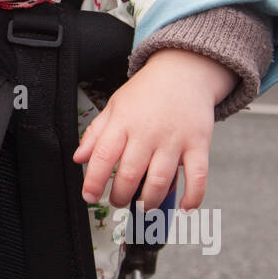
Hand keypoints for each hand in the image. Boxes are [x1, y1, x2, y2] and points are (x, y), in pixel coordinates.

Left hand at [72, 49, 236, 210]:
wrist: (184, 71)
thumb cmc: (147, 91)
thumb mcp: (115, 106)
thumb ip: (96, 134)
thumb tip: (78, 158)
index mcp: (123, 122)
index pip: (104, 156)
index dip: (94, 181)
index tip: (89, 196)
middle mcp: (148, 132)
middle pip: (130, 174)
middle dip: (121, 196)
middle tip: (118, 200)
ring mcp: (174, 139)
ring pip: (160, 181)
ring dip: (149, 201)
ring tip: (143, 204)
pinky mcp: (199, 144)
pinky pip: (198, 177)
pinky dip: (192, 197)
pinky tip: (184, 207)